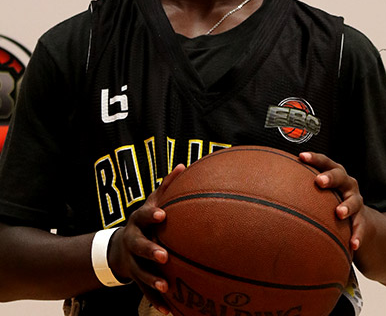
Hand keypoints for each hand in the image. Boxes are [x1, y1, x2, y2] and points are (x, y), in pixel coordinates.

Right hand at [108, 163, 184, 313]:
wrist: (119, 247)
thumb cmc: (145, 220)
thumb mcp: (152, 202)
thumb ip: (167, 186)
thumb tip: (184, 166)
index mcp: (138, 221)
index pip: (144, 216)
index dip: (152, 215)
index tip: (163, 214)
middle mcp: (132, 240)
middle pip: (139, 246)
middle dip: (150, 250)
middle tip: (164, 256)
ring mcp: (132, 261)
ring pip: (141, 272)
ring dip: (152, 280)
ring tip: (166, 287)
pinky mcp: (136, 279)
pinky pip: (145, 292)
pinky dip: (156, 301)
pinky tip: (168, 310)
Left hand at [299, 152, 364, 251]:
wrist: (360, 217)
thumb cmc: (331, 197)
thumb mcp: (321, 189)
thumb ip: (302, 184)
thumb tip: (270, 181)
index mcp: (335, 173)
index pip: (325, 161)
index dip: (314, 158)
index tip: (301, 156)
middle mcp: (347, 184)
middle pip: (340, 176)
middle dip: (330, 178)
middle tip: (319, 181)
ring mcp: (356, 201)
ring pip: (354, 201)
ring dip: (346, 206)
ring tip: (339, 213)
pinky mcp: (362, 219)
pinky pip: (360, 227)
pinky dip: (357, 235)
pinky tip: (352, 244)